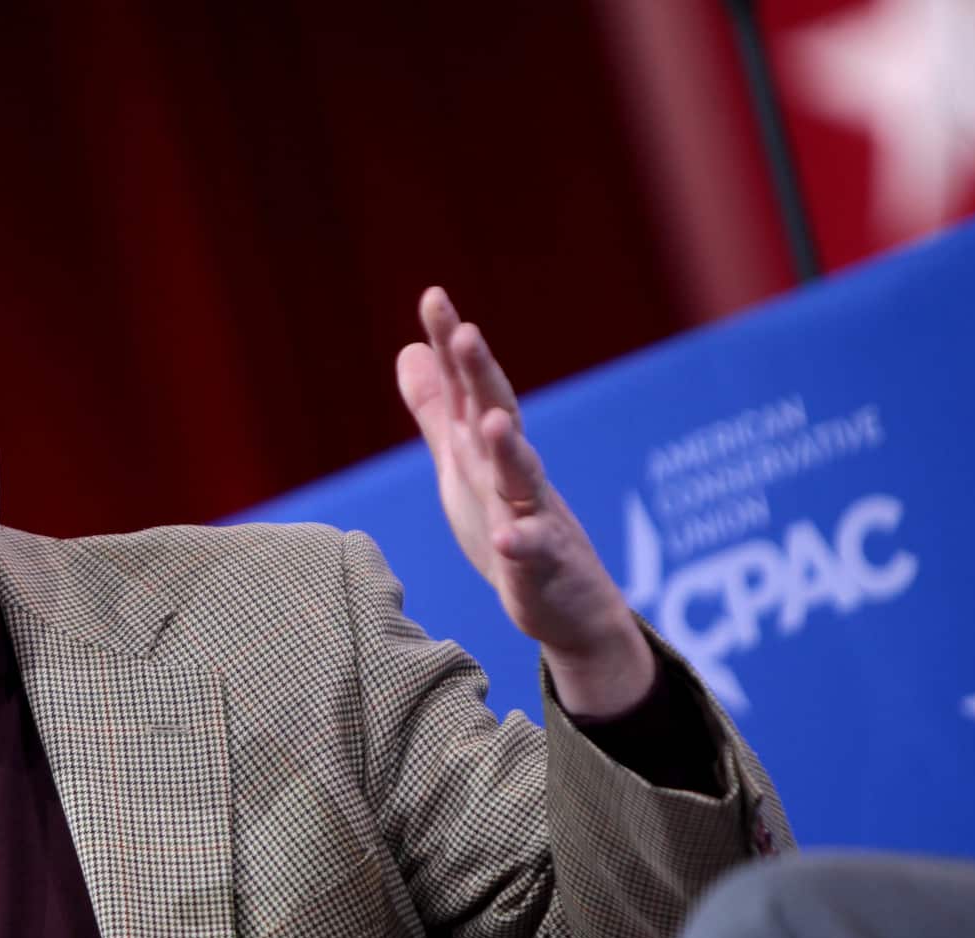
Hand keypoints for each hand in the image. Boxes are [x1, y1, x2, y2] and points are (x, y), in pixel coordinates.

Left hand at [395, 286, 653, 716]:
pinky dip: (524, 545)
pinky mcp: (543, 566)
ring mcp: (534, 515)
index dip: (452, 346)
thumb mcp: (461, 465)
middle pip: (499, 415)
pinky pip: (535, 552)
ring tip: (493, 423)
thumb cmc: (509, 525)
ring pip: (523, 477)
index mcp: (487, 449)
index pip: (468, 388)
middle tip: (466, 334)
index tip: (434, 296)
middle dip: (483, 377)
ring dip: (509, 450)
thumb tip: (411, 350)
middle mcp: (513, 472)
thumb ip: (437, 411)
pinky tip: (511, 540)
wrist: (563, 604)